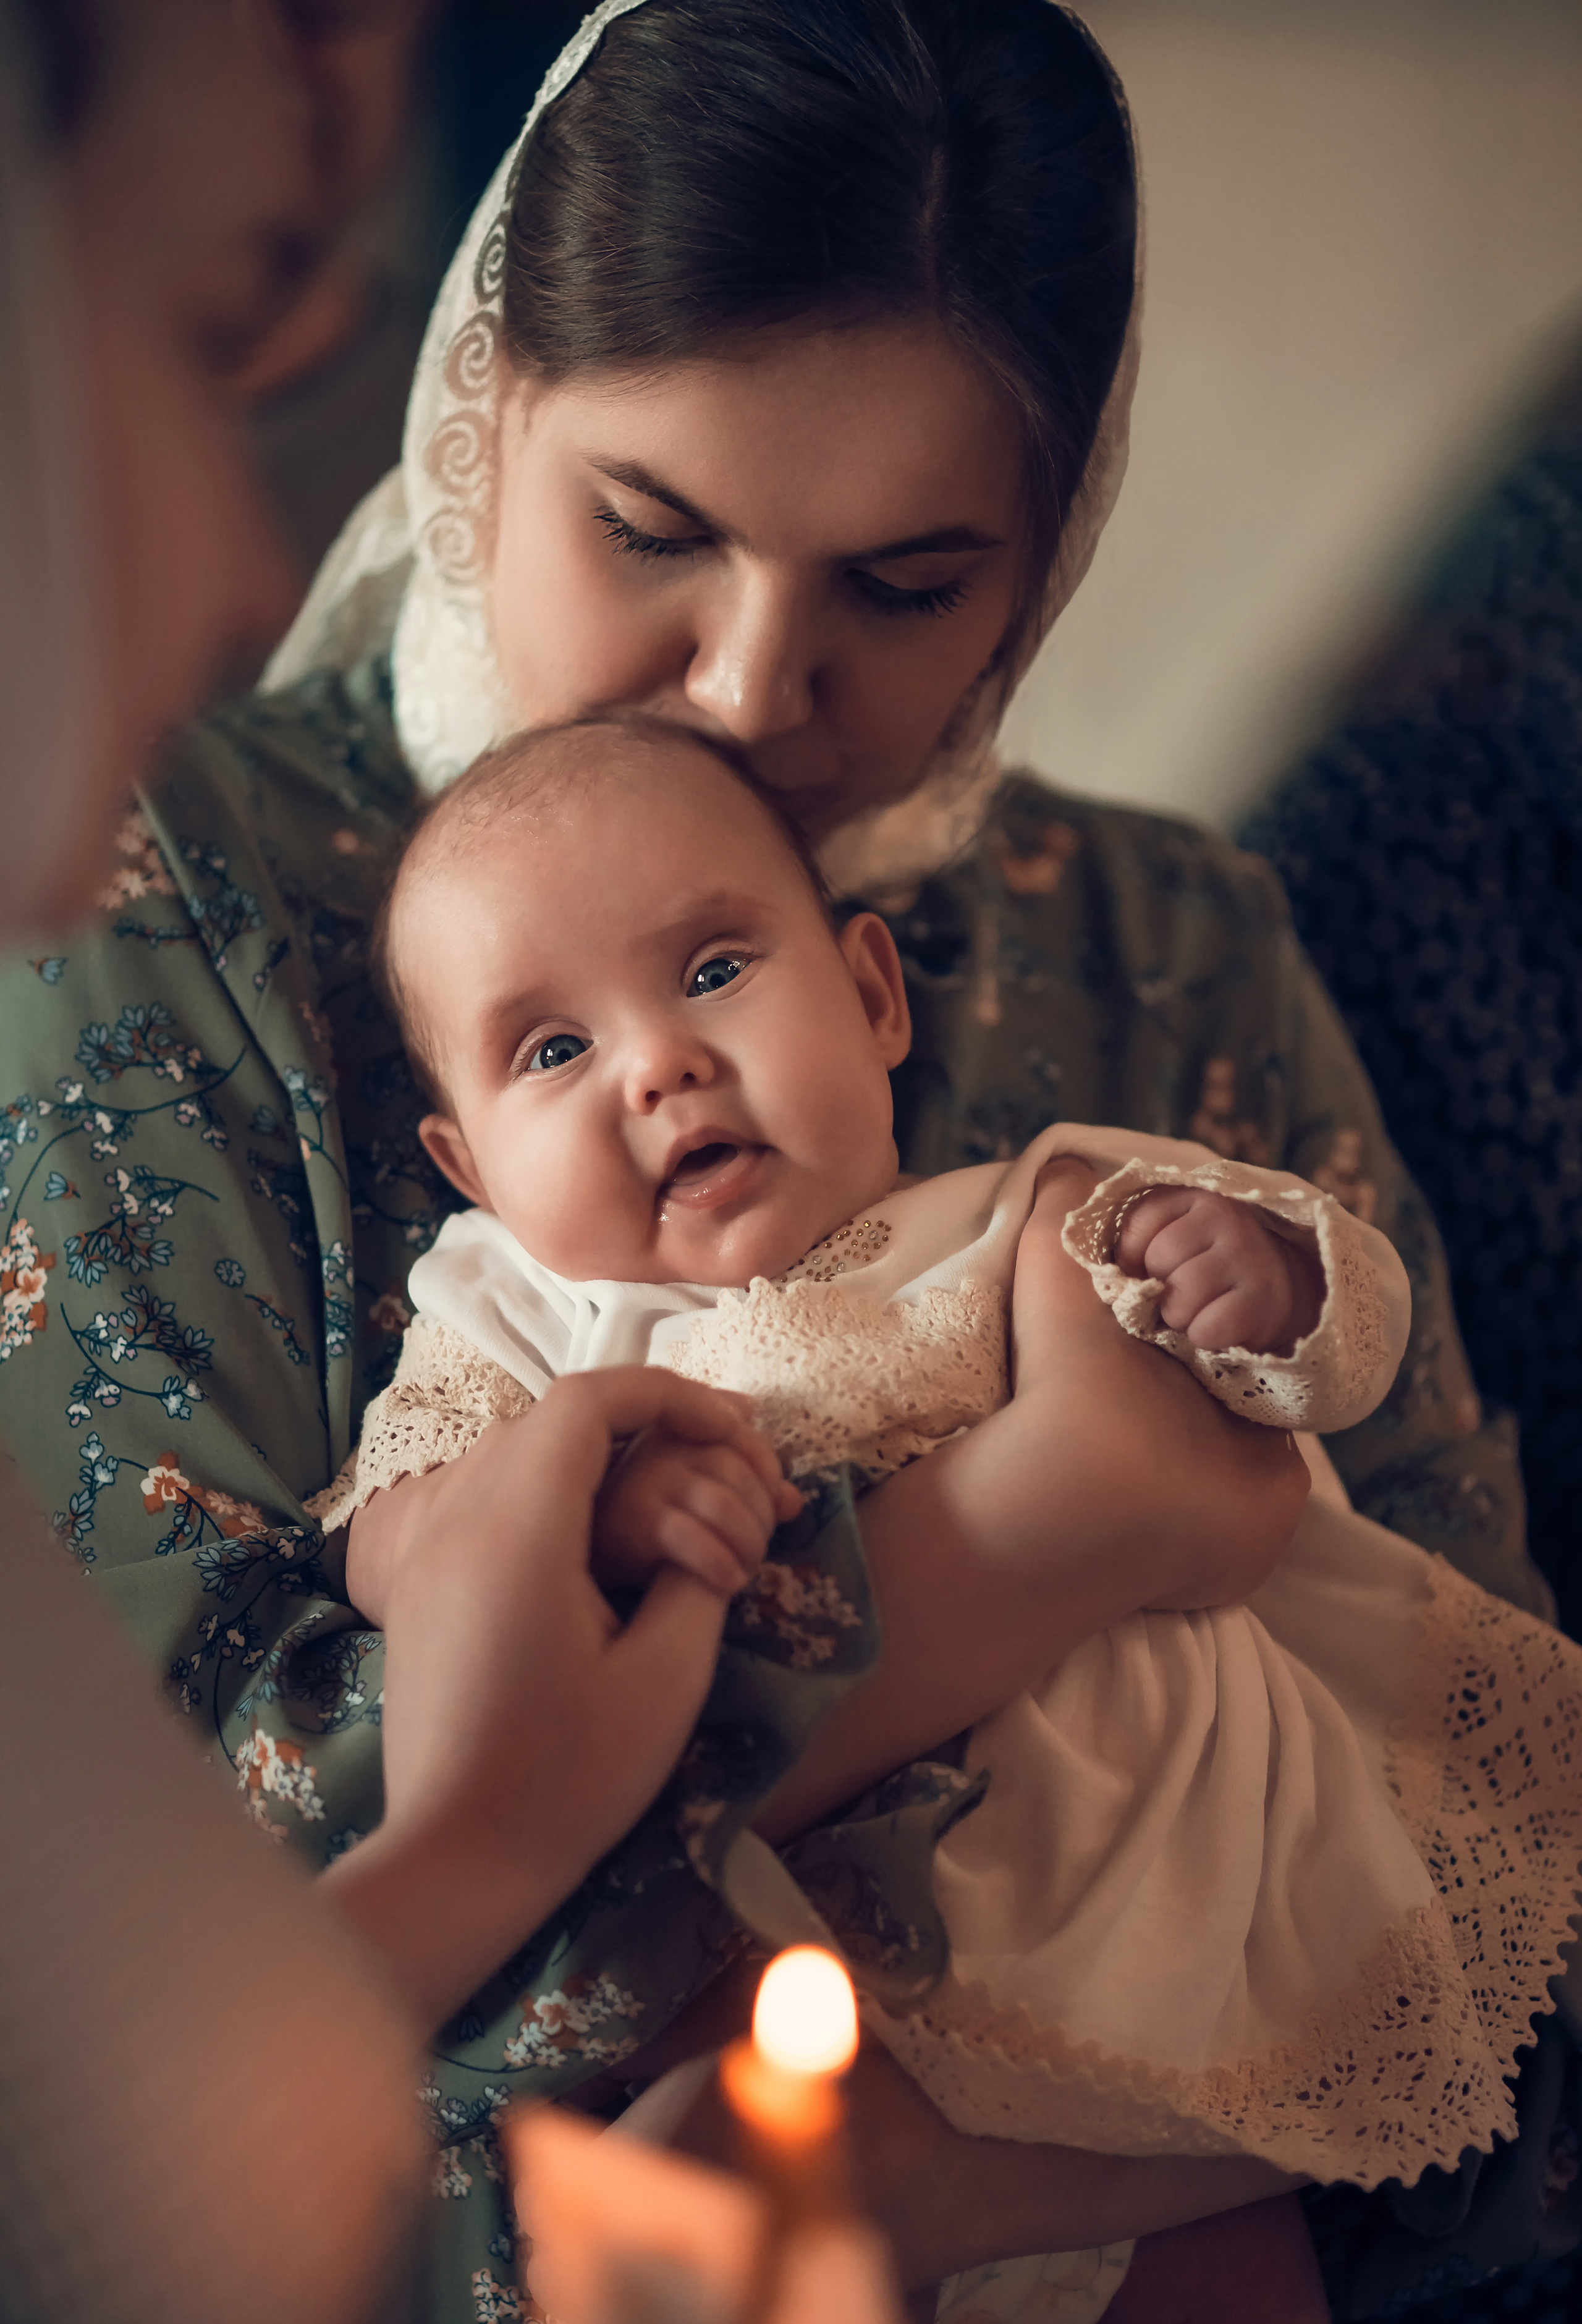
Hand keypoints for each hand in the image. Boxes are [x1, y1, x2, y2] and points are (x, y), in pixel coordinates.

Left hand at [323, 1369, 768, 2029]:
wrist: (455, 1857)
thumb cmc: (567, 1780)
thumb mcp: (665, 1678)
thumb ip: (696, 1581)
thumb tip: (706, 1532)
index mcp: (517, 1532)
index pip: (588, 1401)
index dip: (668, 1395)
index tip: (731, 1428)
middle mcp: (458, 1519)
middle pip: (553, 1418)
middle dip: (642, 1423)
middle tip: (716, 1461)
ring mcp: (428, 1549)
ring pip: (516, 1450)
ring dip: (596, 1455)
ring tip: (668, 1494)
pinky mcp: (420, 1581)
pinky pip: (486, 1493)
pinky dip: (550, 1489)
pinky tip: (600, 1537)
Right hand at [594, 1419, 802, 1597]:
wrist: (579, 1569)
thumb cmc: (643, 1533)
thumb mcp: (697, 1502)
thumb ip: (746, 1490)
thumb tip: (794, 1499)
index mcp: (675, 1431)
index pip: (740, 1433)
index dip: (768, 1468)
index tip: (773, 1504)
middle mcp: (657, 1446)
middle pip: (737, 1470)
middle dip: (762, 1515)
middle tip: (757, 1548)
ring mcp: (643, 1481)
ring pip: (724, 1504)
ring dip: (749, 1543)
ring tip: (744, 1568)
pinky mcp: (632, 1522)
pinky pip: (696, 1539)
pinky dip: (722, 1563)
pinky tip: (727, 1581)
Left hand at [1114, 1187, 1322, 1354]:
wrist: (1280, 1288)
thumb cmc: (1210, 1265)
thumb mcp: (1176, 1235)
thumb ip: (1139, 1239)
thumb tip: (1107, 1271)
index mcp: (1194, 1196)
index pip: (1139, 1224)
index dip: (1133, 1258)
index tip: (1147, 1271)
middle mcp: (1225, 1216)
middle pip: (1159, 1262)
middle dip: (1160, 1290)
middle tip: (1182, 1294)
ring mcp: (1247, 1255)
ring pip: (1180, 1299)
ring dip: (1181, 1317)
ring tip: (1200, 1309)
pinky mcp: (1264, 1297)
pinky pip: (1208, 1328)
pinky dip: (1205, 1337)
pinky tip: (1220, 1325)